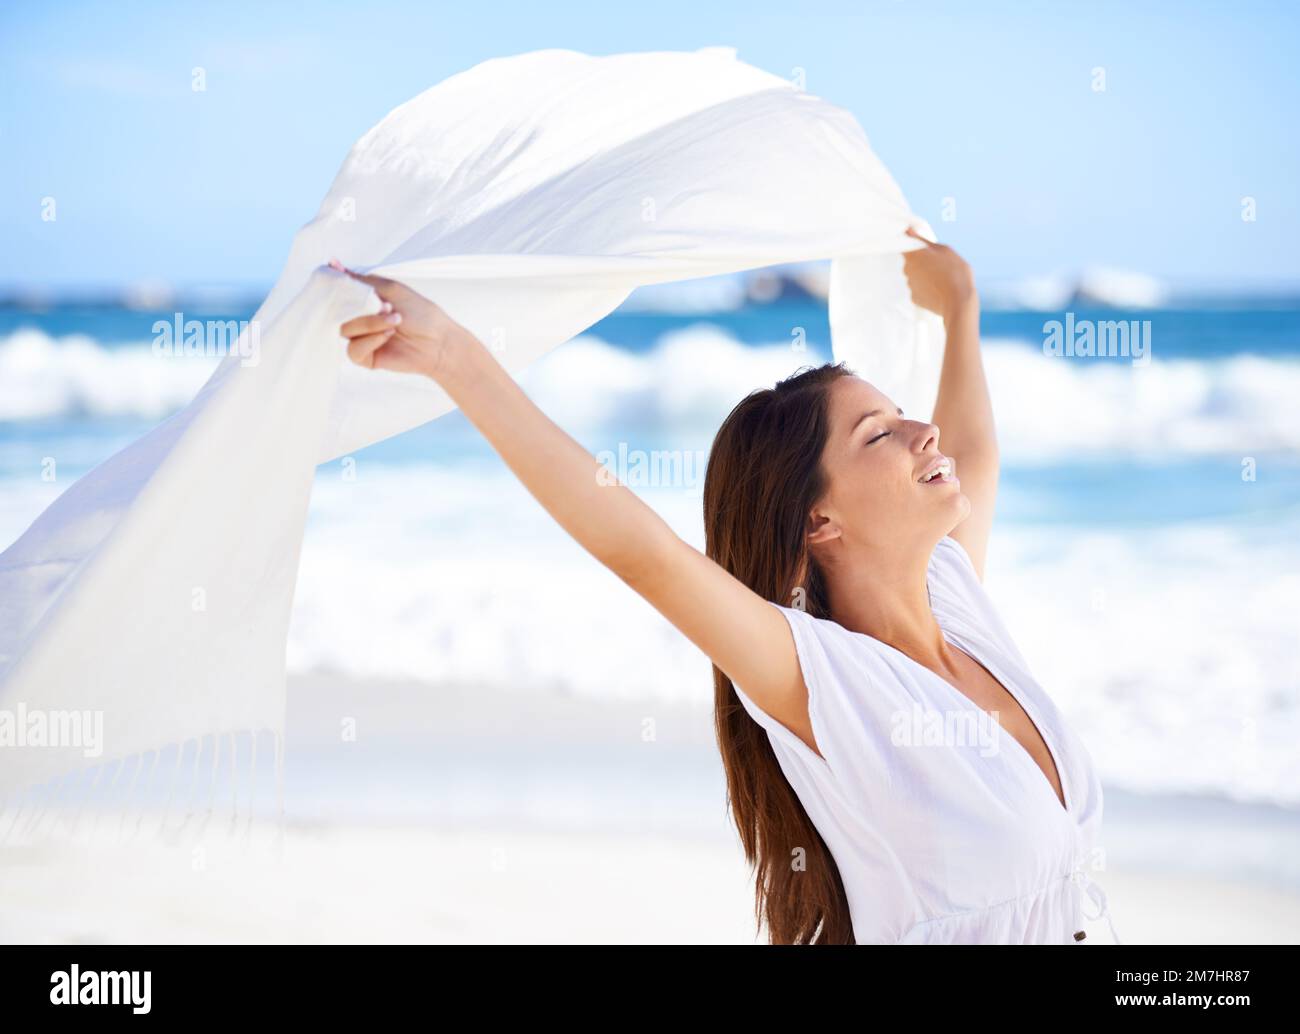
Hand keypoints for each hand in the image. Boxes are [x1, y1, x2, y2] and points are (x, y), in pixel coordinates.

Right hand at [333, 260, 470, 379]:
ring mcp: (362, 338)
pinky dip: (369, 341)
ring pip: (345, 330)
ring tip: (395, 321)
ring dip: (370, 324)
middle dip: (360, 307)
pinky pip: (353, 350)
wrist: (438, 341)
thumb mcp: (390, 289)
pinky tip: (387, 337)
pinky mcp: (366, 357)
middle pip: (338, 312)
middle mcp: (360, 318)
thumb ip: (360, 280)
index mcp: (364, 300)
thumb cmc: (421, 314)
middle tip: (385, 306)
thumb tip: (333, 264)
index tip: (333, 273)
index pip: (338, 292)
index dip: (335, 286)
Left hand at [902, 227, 976, 321]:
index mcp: (913, 255)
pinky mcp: (914, 298)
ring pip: (916, 276)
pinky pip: (919, 289)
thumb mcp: (944, 250)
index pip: (903, 245)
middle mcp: (907, 270)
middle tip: (939, 263)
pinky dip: (927, 288)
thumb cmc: (955, 272)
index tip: (921, 245)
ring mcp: (910, 285)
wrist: (958, 301)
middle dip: (922, 260)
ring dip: (925, 275)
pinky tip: (939, 288)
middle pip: (911, 261)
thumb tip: (910, 231)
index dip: (911, 244)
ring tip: (942, 277)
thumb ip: (924, 241)